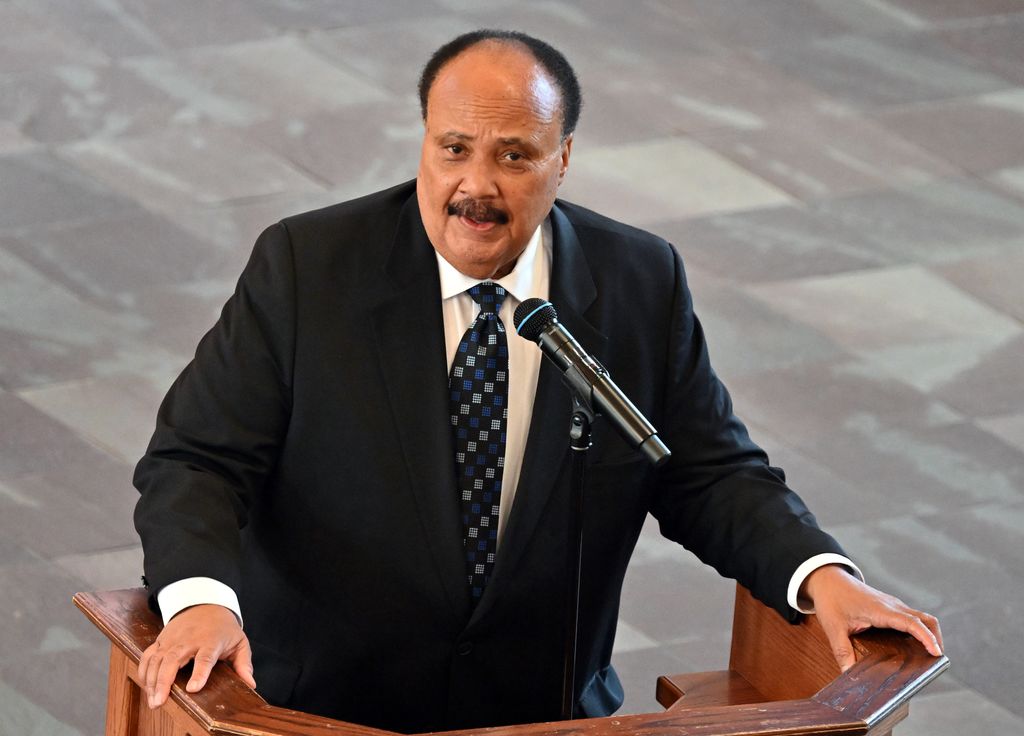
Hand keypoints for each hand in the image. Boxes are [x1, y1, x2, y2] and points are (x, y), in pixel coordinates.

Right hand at [137, 604, 255, 708]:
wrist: (205, 604)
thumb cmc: (223, 628)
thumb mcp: (239, 642)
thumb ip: (244, 664)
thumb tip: (250, 684)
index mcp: (211, 640)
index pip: (205, 658)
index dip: (199, 673)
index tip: (193, 688)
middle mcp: (189, 639)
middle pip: (174, 659)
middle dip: (164, 681)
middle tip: (160, 701)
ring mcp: (172, 638)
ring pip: (157, 658)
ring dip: (151, 680)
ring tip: (153, 700)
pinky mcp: (161, 639)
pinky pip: (148, 655)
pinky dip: (143, 670)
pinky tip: (146, 686)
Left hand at [801, 564, 942, 671]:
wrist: (828, 579)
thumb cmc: (831, 600)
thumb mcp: (833, 627)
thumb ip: (842, 651)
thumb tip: (849, 673)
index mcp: (880, 610)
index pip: (911, 622)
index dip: (926, 637)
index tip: (937, 652)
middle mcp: (891, 606)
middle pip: (925, 619)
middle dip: (935, 638)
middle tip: (937, 660)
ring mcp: (892, 605)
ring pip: (921, 617)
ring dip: (929, 633)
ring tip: (929, 656)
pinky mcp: (890, 607)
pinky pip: (911, 617)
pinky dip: (919, 630)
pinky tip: (914, 646)